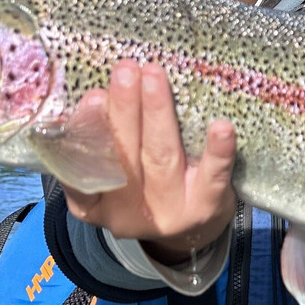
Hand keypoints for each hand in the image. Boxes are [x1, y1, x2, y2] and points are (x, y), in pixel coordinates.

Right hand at [61, 59, 237, 263]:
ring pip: (162, 158)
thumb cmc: (144, 189)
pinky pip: (212, 177)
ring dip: (158, 114)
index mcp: (95, 206)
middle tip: (126, 70)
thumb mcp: (113, 179)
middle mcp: (128, 213)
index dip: (87, 134)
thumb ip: (101, 146)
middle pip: (125, 155)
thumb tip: (99, 92)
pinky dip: (217, 152)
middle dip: (125, 109)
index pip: (83, 171)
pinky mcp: (206, 208)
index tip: (93, 97)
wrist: (191, 234)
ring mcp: (169, 212)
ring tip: (154, 78)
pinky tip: (221, 127)